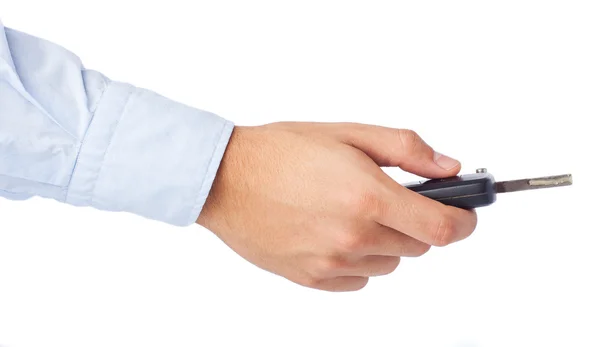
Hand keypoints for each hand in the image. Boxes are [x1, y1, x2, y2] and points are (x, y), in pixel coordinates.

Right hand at [197, 122, 476, 291]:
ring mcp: (332, 263)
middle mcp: (354, 237)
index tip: (466, 216)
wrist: (225, 179)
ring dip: (384, 242)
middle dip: (414, 223)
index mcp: (368, 197)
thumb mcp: (348, 134)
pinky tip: (331, 233)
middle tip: (387, 199)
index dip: (464, 222)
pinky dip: (357, 261)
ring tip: (350, 213)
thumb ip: (406, 150)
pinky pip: (358, 280)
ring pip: (388, 264)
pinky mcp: (312, 280)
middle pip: (418, 246)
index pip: (443, 228)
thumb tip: (448, 167)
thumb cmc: (280, 152)